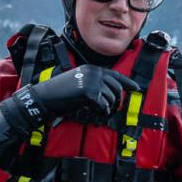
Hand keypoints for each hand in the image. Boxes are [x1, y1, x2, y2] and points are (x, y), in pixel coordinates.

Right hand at [0, 66, 138, 131]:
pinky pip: (102, 107)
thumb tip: (113, 95)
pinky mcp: (90, 92)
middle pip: (117, 89)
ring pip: (111, 99)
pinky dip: (97, 112)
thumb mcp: (80, 85)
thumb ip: (96, 86)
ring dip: (105, 108)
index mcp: (92, 69)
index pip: (115, 75)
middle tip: (109, 110)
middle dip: (115, 102)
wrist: (44, 98)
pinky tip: (86, 110)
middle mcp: (94, 72)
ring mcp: (93, 81)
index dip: (128, 82)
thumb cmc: (60, 95)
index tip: (137, 88)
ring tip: (93, 109)